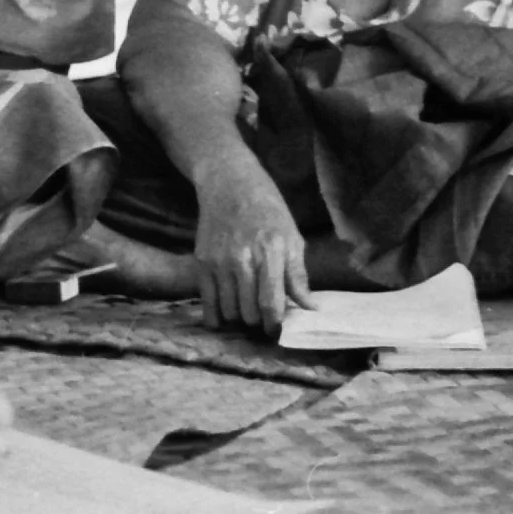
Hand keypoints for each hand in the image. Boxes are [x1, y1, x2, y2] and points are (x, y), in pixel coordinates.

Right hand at [191, 159, 311, 335]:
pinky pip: (208, 304)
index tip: (278, 330)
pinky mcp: (201, 263)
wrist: (230, 183)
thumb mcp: (291, 236)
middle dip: (259, 323)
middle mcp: (243, 258)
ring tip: (248, 313)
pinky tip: (227, 314)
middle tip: (264, 321)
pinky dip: (218, 317)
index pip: (271, 302)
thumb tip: (311, 307)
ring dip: (240, 319)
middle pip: (249, 312)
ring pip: (229, 312)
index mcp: (271, 251)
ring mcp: (219, 261)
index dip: (275, 324)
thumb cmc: (268, 209)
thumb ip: (298, 275)